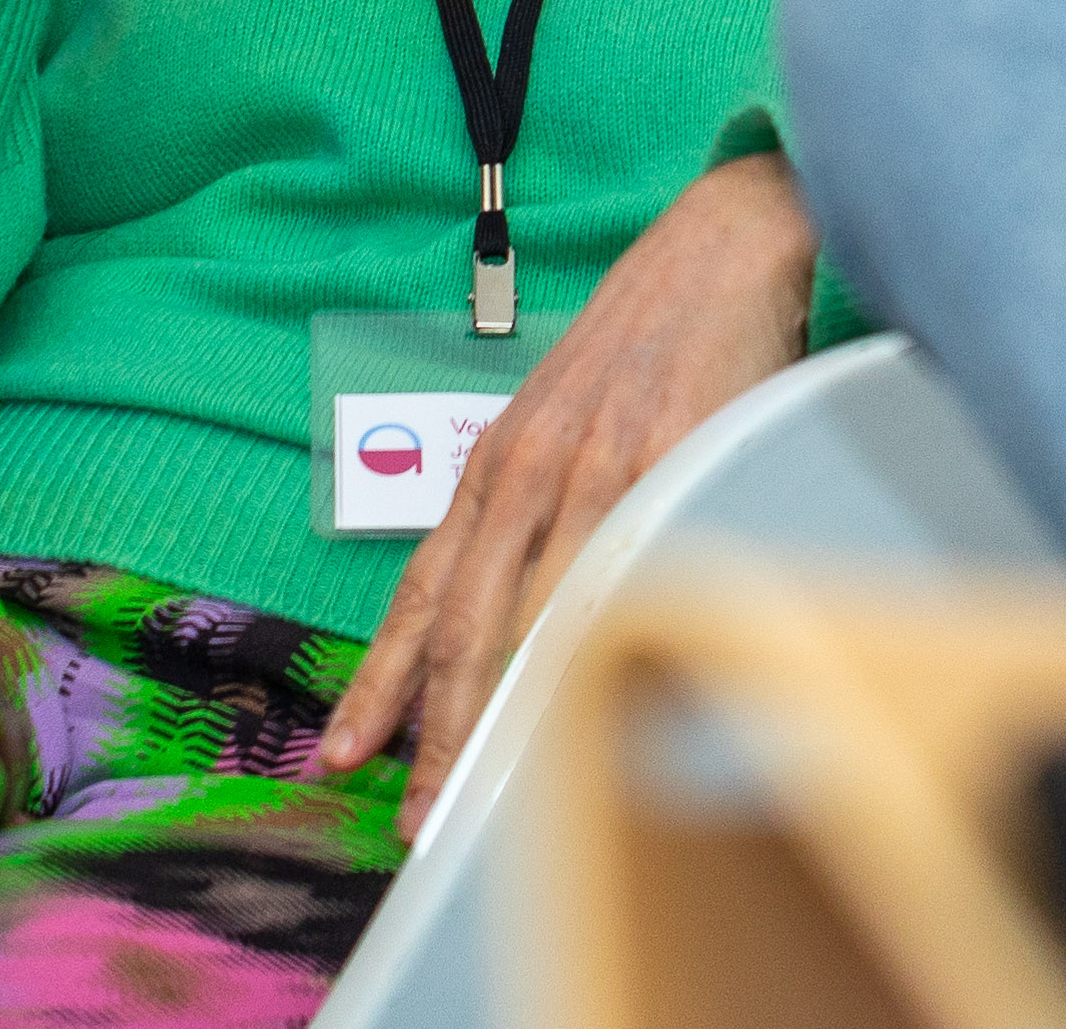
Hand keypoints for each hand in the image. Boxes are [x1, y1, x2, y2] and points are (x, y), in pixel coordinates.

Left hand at [319, 153, 822, 821]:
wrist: (721, 245)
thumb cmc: (647, 343)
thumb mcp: (566, 420)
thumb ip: (539, 507)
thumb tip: (515, 614)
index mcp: (499, 462)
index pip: (424, 591)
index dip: (383, 679)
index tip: (344, 753)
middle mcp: (530, 468)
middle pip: (464, 622)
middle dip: (431, 730)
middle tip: (411, 822)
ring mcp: (599, 469)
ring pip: (535, 616)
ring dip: (504, 716)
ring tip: (482, 798)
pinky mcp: (670, 463)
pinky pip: (623, 577)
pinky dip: (595, 650)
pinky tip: (579, 710)